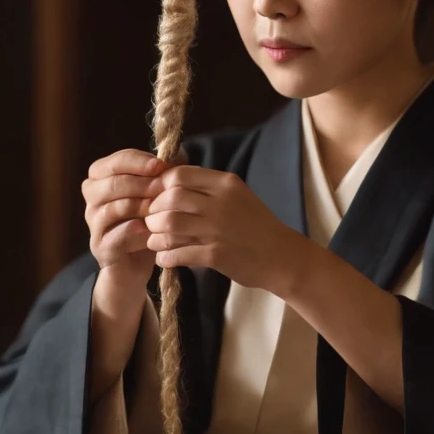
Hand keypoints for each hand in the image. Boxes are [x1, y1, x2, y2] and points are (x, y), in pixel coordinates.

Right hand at [82, 149, 164, 288]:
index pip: (114, 162)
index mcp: (100, 177)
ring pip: (111, 208)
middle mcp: (92, 197)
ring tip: (159, 209)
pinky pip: (113, 236)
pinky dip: (132, 231)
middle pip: (111, 183)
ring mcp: (93, 223)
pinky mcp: (99, 247)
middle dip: (141, 183)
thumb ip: (164, 172)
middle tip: (163, 188)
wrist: (136, 261)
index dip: (138, 161)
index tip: (161, 165)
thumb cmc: (147, 218)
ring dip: (139, 206)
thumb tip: (178, 154)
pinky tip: (149, 229)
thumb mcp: (156, 192)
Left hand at [144, 165, 296, 292]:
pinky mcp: (216, 255)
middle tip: (151, 219)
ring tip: (154, 239)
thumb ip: (208, 188)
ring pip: (171, 224)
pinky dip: (165, 256)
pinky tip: (164, 258)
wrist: (282, 256)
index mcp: (225, 183)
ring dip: (156, 233)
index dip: (161, 185)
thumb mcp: (237, 195)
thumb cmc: (256, 224)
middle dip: (154, 209)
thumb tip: (170, 181)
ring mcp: (218, 229)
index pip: (180, 175)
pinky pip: (179, 252)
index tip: (157, 196)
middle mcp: (220, 203)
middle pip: (171, 197)